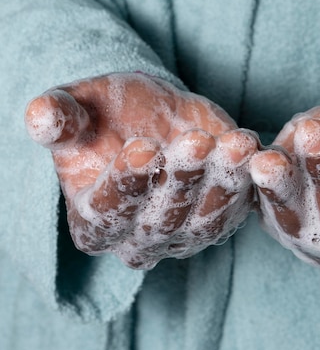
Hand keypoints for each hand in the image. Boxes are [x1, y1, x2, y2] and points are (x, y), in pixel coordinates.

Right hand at [25, 73, 257, 268]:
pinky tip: (250, 148)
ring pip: (203, 220)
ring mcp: (183, 234)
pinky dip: (246, 180)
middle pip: (160, 220)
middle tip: (193, 143)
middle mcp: (138, 240)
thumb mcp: (78, 109)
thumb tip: (39, 116)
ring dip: (220, 183)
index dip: (126, 183)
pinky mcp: (219, 217)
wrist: (150, 114)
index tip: (142, 149)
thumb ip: (59, 118)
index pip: (108, 212)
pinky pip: (236, 206)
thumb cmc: (106, 115)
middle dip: (179, 181)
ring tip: (232, 145)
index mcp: (93, 223)